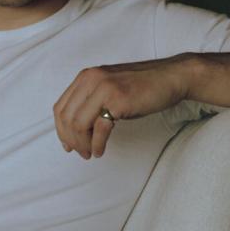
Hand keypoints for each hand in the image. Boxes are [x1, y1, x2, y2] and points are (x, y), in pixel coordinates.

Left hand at [53, 57, 191, 158]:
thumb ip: (90, 101)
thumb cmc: (141, 86)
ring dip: (82, 144)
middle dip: (70, 140)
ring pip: (79, 124)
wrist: (170, 77)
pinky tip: (100, 151)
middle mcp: (91, 80)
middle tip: (80, 153)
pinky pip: (99, 129)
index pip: (60, 107)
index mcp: (85, 77)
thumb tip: (73, 129)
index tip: (67, 145)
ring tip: (90, 153)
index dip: (61, 130)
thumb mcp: (108, 87)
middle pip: (66, 118)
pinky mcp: (118, 101)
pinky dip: (97, 144)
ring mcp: (104, 89)